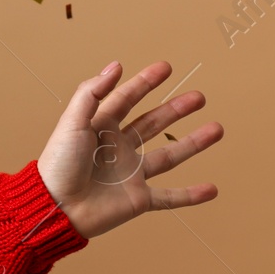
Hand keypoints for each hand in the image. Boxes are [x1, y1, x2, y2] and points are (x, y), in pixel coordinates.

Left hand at [36, 61, 222, 239]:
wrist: (57, 207)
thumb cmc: (59, 163)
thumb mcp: (72, 122)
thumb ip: (92, 93)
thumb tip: (115, 66)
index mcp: (99, 128)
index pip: (126, 99)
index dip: (144, 83)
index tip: (165, 67)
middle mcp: (117, 149)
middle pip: (152, 124)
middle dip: (175, 110)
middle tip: (199, 97)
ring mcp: (130, 174)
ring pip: (168, 156)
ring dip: (193, 143)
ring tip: (217, 129)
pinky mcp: (138, 199)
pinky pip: (170, 197)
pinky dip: (191, 195)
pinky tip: (212, 189)